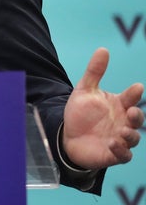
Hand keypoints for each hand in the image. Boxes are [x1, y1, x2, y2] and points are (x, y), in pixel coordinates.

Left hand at [63, 47, 144, 169]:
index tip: (137, 87)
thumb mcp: (84, 91)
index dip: (134, 93)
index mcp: (119, 105)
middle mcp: (123, 122)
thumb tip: (103, 49)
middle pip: (137, 119)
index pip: (131, 98)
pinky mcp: (113, 154)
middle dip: (137, 115)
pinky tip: (113, 143)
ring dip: (131, 135)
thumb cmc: (80, 113)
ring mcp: (120, 138)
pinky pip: (124, 155)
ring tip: (122, 130)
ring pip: (134, 138)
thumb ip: (94, 72)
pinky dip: (121, 151)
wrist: (68, 136)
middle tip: (131, 111)